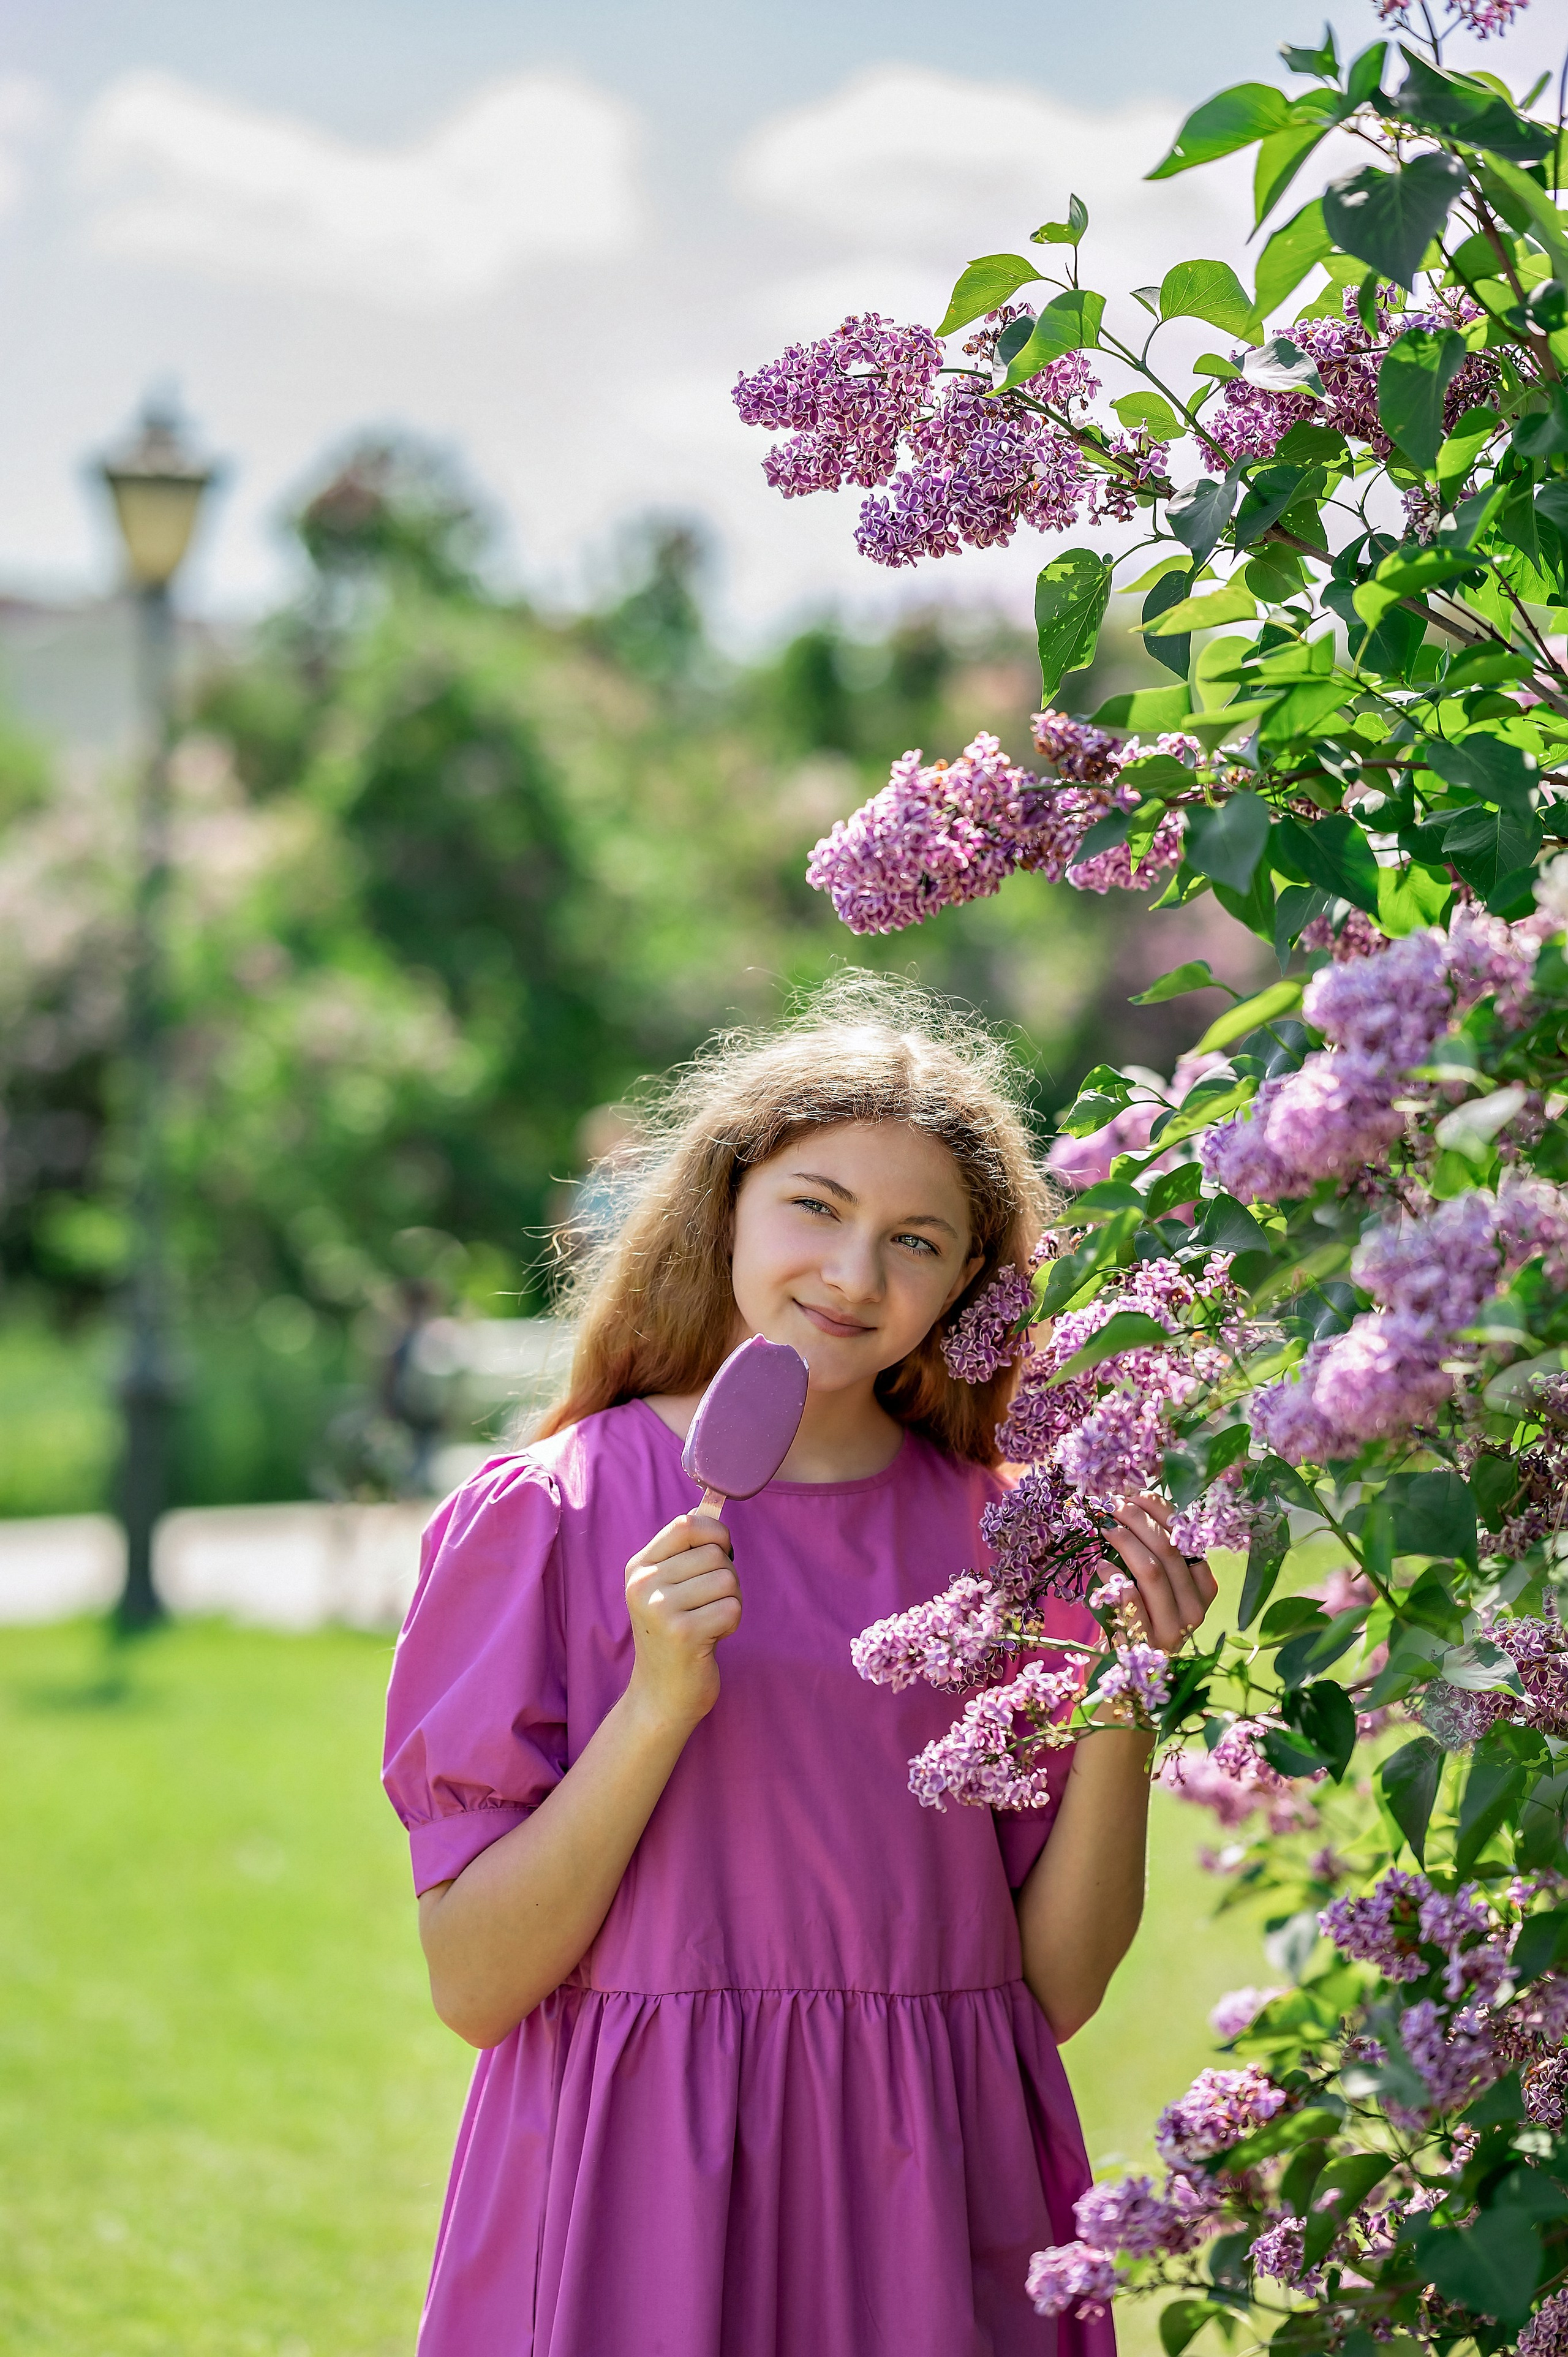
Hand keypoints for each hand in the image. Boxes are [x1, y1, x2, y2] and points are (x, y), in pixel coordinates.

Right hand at [624, 1512, 741, 1732]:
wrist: (660, 1695)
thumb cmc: (673, 1636)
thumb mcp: (666, 1589)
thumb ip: (684, 1553)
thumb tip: (710, 1511)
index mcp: (638, 1568)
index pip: (686, 1525)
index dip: (716, 1533)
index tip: (723, 1552)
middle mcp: (643, 1585)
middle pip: (714, 1554)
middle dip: (726, 1578)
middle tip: (708, 1605)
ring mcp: (660, 1609)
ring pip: (727, 1580)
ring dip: (730, 1602)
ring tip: (708, 1622)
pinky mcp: (683, 1634)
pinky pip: (731, 1608)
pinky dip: (731, 1623)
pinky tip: (711, 1638)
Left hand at [1098, 1496, 1217, 1653]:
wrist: (1128, 1671)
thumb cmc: (1139, 1618)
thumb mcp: (1154, 1585)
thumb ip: (1155, 1553)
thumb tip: (1131, 1502)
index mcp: (1203, 1587)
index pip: (1188, 1538)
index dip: (1161, 1510)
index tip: (1135, 1494)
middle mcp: (1195, 1609)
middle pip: (1169, 1550)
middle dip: (1138, 1520)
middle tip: (1112, 1505)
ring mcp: (1172, 1629)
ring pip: (1153, 1571)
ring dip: (1126, 1542)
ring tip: (1105, 1528)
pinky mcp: (1145, 1643)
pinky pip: (1132, 1601)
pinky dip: (1115, 1577)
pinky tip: (1102, 1564)